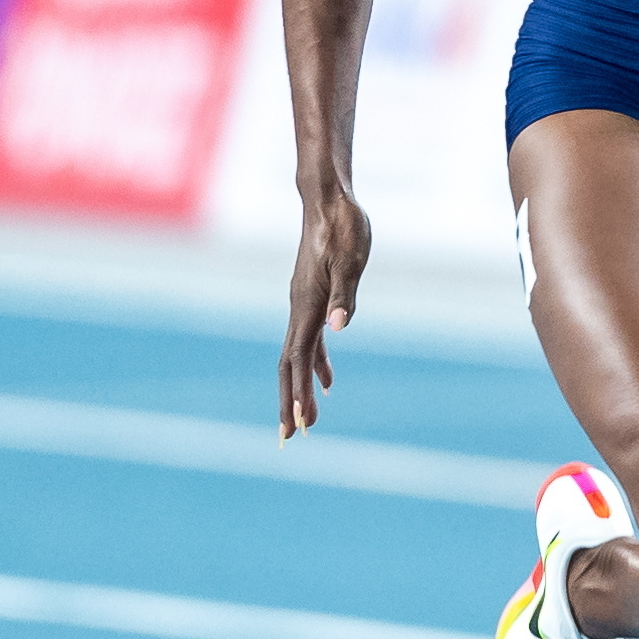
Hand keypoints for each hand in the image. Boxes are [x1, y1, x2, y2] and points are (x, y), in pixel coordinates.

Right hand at [276, 189, 369, 437]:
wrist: (328, 199)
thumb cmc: (343, 226)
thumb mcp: (350, 260)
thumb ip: (345, 296)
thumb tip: (339, 330)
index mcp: (307, 306)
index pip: (298, 359)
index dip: (298, 392)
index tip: (299, 424)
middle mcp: (300, 310)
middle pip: (290, 366)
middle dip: (289, 403)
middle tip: (288, 439)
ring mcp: (304, 306)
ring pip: (297, 357)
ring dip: (300, 389)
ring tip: (306, 422)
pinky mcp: (313, 299)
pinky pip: (309, 341)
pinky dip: (317, 365)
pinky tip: (329, 382)